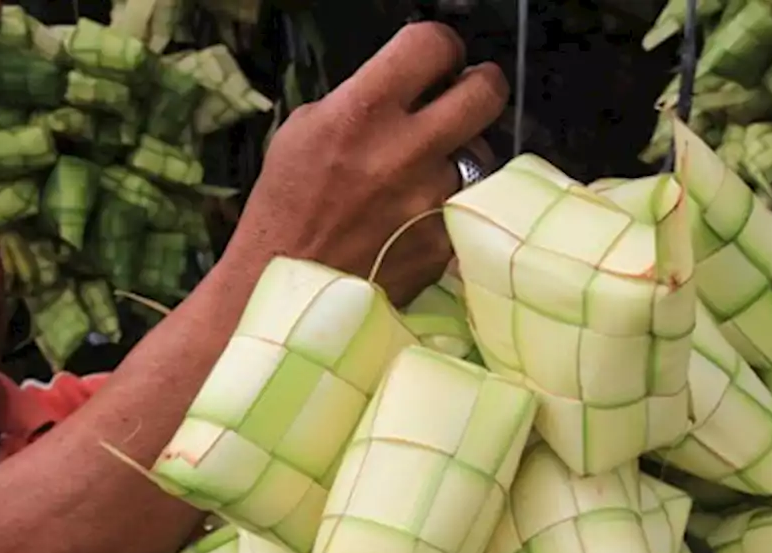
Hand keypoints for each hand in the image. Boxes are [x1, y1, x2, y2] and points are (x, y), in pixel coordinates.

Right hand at [225, 23, 507, 306]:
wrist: (287, 289)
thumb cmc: (285, 210)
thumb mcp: (302, 132)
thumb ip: (359, 100)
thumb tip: (402, 87)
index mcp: (363, 111)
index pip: (433, 45)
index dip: (440, 47)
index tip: (437, 61)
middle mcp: (405, 150)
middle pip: (486, 91)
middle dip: (479, 87)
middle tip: (464, 97)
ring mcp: (431, 199)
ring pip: (480, 154)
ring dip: (459, 157)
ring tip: (422, 175)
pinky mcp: (443, 242)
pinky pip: (465, 206)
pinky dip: (447, 207)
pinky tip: (414, 218)